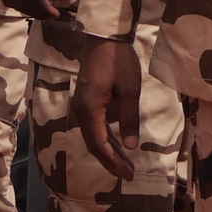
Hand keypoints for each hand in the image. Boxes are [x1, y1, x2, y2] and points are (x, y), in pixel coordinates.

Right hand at [73, 35, 145, 181]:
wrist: (104, 37)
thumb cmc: (119, 61)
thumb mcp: (130, 90)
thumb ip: (129, 119)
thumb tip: (131, 146)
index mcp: (89, 111)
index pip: (100, 145)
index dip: (114, 162)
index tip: (128, 175)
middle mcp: (81, 111)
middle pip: (95, 144)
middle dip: (111, 161)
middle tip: (129, 175)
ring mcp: (82, 106)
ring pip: (94, 136)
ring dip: (110, 151)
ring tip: (126, 164)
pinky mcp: (86, 101)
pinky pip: (94, 126)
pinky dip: (106, 138)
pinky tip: (118, 145)